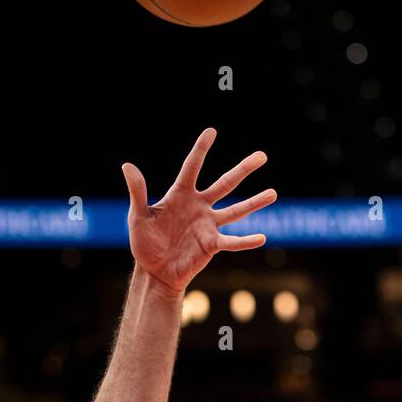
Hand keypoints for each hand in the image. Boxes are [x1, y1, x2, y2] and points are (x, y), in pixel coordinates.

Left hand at [122, 127, 275, 294]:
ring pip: (236, 210)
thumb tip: (127, 166)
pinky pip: (232, 241)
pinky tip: (262, 237)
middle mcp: (199, 206)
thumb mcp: (138, 216)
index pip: (192, 167)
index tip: (212, 131)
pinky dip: (246, 241)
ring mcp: (208, 225)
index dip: (201, 150)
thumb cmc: (145, 242)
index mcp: (180, 195)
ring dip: (255, 202)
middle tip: (262, 155)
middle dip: (243, 169)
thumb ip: (137, 192)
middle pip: (225, 183)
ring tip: (273, 192)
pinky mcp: (212, 244)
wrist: (154, 270)